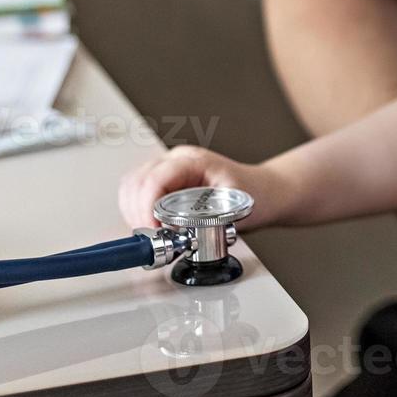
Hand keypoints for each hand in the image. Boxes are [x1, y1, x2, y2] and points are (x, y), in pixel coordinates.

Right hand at [118, 145, 282, 228]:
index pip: (156, 178)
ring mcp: (168, 168)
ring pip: (131, 186)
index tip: (153, 230)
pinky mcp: (164, 181)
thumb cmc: (255, 194)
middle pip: (136, 181)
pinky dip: (136, 211)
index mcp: (194, 161)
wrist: (264, 190)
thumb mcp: (234, 207)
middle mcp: (176, 160)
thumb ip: (206, 217)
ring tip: (151, 233)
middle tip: (152, 236)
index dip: (147, 207)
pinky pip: (136, 193)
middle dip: (138, 212)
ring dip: (133, 212)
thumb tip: (177, 230)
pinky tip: (149, 226)